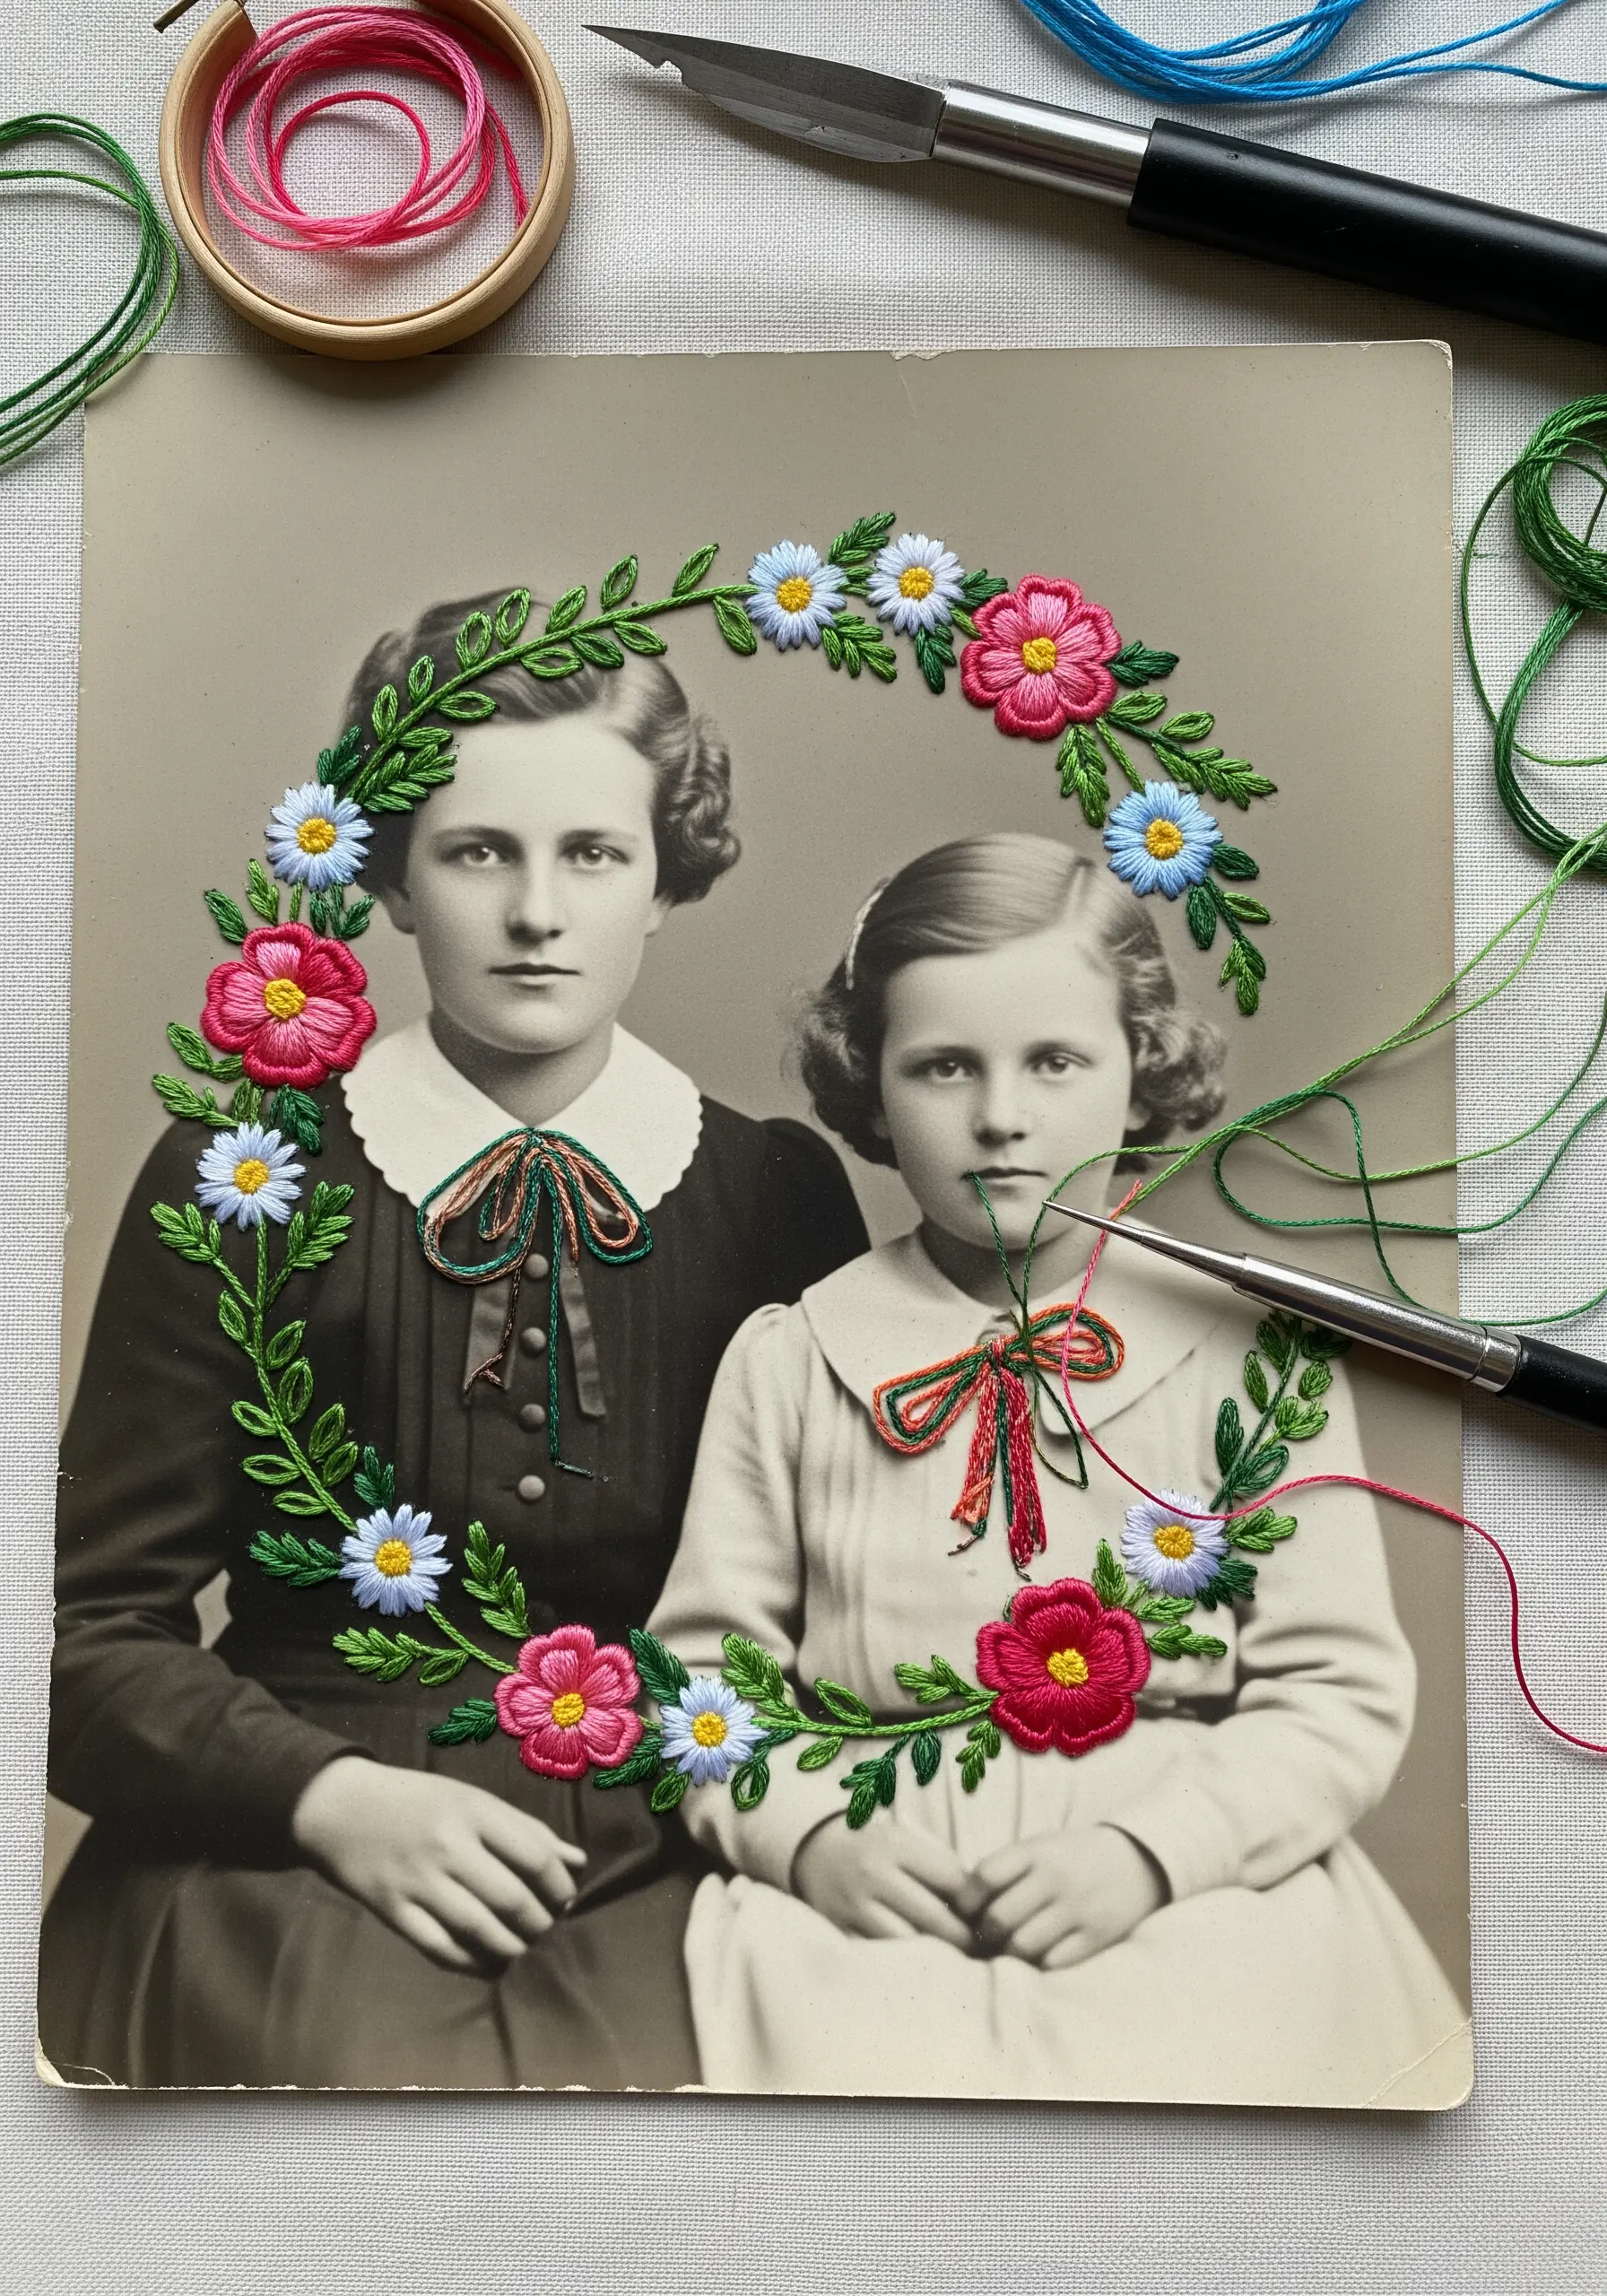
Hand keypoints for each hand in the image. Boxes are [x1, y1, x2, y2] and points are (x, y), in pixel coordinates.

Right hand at [291, 1757, 586, 1973]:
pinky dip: (472, 1962)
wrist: (340, 1808)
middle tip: (544, 1926)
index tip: (564, 1897)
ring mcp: (417, 1881)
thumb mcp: (473, 1800)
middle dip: (540, 1923)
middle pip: (512, 1899)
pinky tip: (488, 1960)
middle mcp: (447, 1845)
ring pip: (480, 1930)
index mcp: (473, 1810)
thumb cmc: (418, 1801)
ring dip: (512, 1947)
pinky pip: (441, 1949)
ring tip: (521, 1944)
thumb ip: (525, 1830)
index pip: (536, 1856)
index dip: (560, 1886)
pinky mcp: (392, 1911)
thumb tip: (577, 1861)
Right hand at [793, 1817, 976, 1948]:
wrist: (817, 1853)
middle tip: (982, 1950)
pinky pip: (882, 1958)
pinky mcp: (839, 1932)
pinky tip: (922, 1966)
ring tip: (956, 1962)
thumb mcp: (909, 1841)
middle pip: (935, 1918)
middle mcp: (873, 1873)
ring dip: (937, 1957)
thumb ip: (945, 1867)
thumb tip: (987, 1909)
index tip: (989, 1918)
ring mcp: (853, 1905)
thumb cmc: (880, 1850)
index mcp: (897, 1845)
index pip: (953, 1881)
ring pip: (909, 1944)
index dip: (977, 1904)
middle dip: (965, 1939)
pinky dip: (906, 1966)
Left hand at [971, 1824, 1167, 1970]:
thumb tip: (959, 1909)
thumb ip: (1005, 1871)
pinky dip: (1038, 1965)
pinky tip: (1039, 1956)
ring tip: (1010, 1949)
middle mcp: (1056, 1878)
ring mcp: (1077, 1909)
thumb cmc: (1074, 1858)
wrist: (1140, 1861)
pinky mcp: (1096, 1937)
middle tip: (986, 1937)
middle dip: (986, 1933)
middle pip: (999, 1917)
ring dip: (1009, 1953)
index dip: (967, 1899)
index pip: (985, 1874)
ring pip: (1022, 1946)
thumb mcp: (1041, 1848)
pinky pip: (1053, 1963)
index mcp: (1037, 1851)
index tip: (966, 1911)